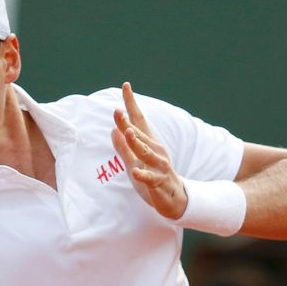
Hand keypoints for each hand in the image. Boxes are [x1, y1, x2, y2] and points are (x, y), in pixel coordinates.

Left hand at [111, 82, 186, 219]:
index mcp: (148, 143)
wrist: (173, 199)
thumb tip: (113, 130)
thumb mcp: (134, 163)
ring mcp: (158, 165)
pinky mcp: (159, 182)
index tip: (125, 85)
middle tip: (116, 111)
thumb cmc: (152, 179)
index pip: (138, 120)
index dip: (131, 104)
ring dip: (137, 144)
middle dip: (128, 124)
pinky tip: (136, 172)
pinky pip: (150, 178)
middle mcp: (155, 150)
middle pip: (139, 134)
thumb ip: (124, 149)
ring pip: (147, 153)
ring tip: (128, 134)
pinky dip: (143, 175)